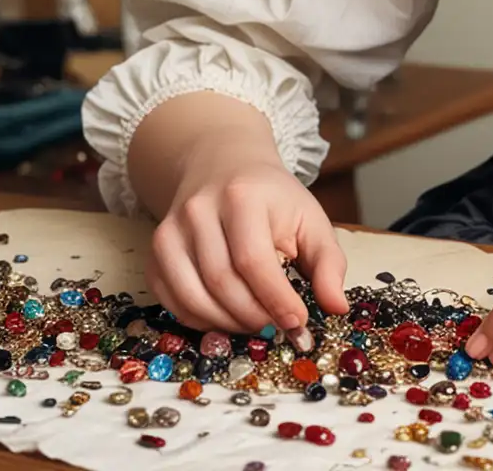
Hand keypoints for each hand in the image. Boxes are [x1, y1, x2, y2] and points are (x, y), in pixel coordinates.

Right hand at [144, 147, 348, 335]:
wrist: (223, 166)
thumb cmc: (272, 198)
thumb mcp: (310, 219)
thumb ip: (328, 262)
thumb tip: (337, 306)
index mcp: (243, 196)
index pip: (254, 259)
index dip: (276, 299)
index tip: (298, 323)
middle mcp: (199, 210)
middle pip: (222, 281)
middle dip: (253, 315)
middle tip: (277, 327)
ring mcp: (170, 231)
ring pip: (193, 296)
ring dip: (227, 323)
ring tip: (255, 323)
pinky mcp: (155, 252)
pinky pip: (172, 301)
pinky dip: (199, 320)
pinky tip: (225, 317)